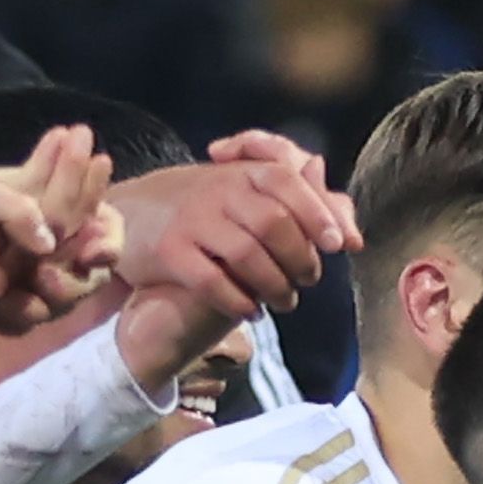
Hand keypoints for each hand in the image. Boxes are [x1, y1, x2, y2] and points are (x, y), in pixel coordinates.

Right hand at [0, 157, 109, 383]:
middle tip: (98, 151)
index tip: (77, 136)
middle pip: (59, 235)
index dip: (64, 174)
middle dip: (83, 190)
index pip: (39, 218)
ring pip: (56, 257)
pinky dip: (60, 244)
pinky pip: (39, 274)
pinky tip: (66, 218)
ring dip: (78, 215)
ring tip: (92, 174)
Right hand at [102, 139, 351, 386]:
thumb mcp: (245, 190)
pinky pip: (212, 281)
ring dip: (274, 284)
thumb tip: (353, 235)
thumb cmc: (201, 207)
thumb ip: (301, 207)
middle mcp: (218, 190)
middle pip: (274, 223)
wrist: (129, 214)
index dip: (319, 215)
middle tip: (309, 280)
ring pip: (247, 254)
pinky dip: (238, 300)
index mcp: (242, 172)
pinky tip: (250, 312)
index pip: (290, 184)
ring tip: (285, 301)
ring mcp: (192, 221)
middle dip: (300, 257)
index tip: (340, 246)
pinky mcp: (169, 253)